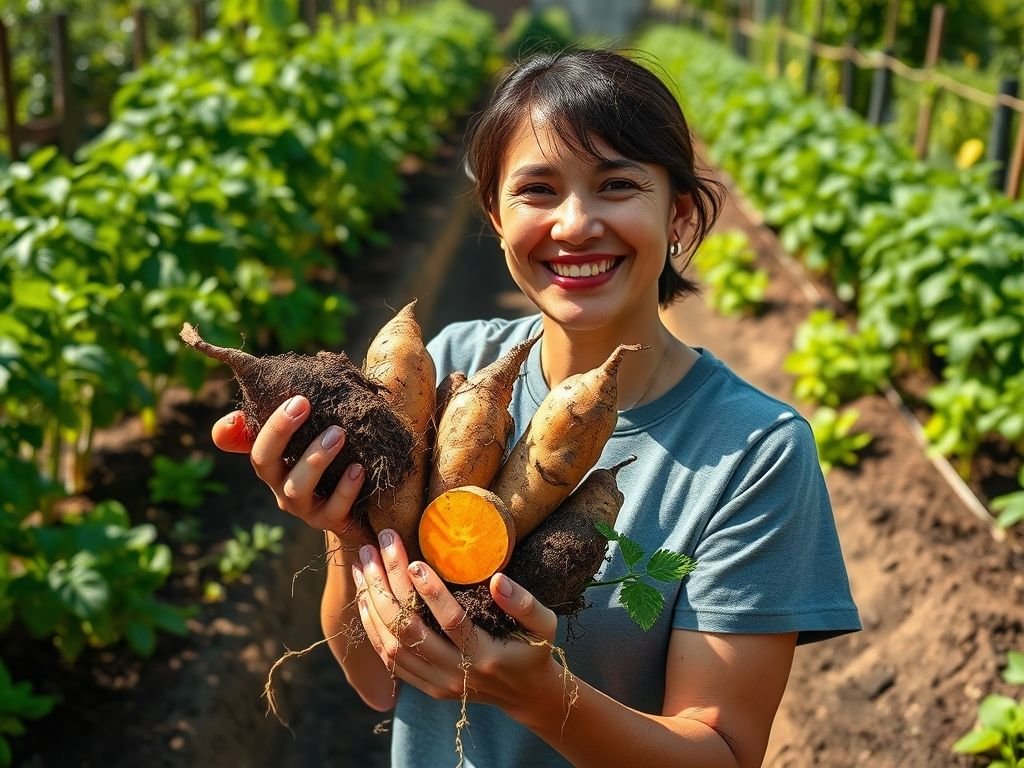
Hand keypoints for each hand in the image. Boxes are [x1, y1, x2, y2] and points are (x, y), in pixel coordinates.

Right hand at [210, 396, 370, 542]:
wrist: (363, 510)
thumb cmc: (337, 461)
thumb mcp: (318, 435)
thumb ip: (304, 412)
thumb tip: (302, 377)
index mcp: (273, 461)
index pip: (246, 442)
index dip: (238, 426)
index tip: (265, 398)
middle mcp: (280, 484)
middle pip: (263, 461)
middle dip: (279, 431)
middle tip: (303, 403)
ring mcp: (303, 507)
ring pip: (297, 487)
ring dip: (315, 458)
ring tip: (338, 433)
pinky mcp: (329, 521)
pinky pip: (334, 508)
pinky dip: (345, 488)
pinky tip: (358, 469)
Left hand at [354, 529, 562, 713]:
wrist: (526, 694)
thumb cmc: (534, 649)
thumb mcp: (544, 624)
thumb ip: (523, 603)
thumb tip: (497, 579)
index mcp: (486, 656)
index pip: (453, 622)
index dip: (432, 592)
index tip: (414, 562)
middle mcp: (456, 674)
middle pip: (410, 631)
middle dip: (388, 586)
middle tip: (376, 547)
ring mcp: (438, 683)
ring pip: (392, 646)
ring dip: (372, 603)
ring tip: (363, 565)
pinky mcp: (426, 687)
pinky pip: (390, 661)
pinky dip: (372, 629)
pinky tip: (364, 599)